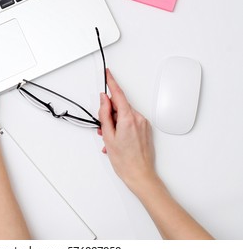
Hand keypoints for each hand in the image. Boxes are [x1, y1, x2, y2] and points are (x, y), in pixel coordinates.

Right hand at [98, 69, 155, 192]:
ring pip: (124, 115)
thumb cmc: (125, 160)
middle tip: (103, 128)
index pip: (118, 94)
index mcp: (128, 118)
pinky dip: (121, 127)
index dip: (112, 82)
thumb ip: (105, 115)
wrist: (140, 174)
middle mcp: (139, 118)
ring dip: (114, 123)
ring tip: (110, 139)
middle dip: (109, 114)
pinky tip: (117, 140)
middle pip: (120, 106)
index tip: (108, 74)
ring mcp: (143, 124)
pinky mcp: (145, 129)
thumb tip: (104, 100)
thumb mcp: (108, 136)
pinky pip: (130, 122)